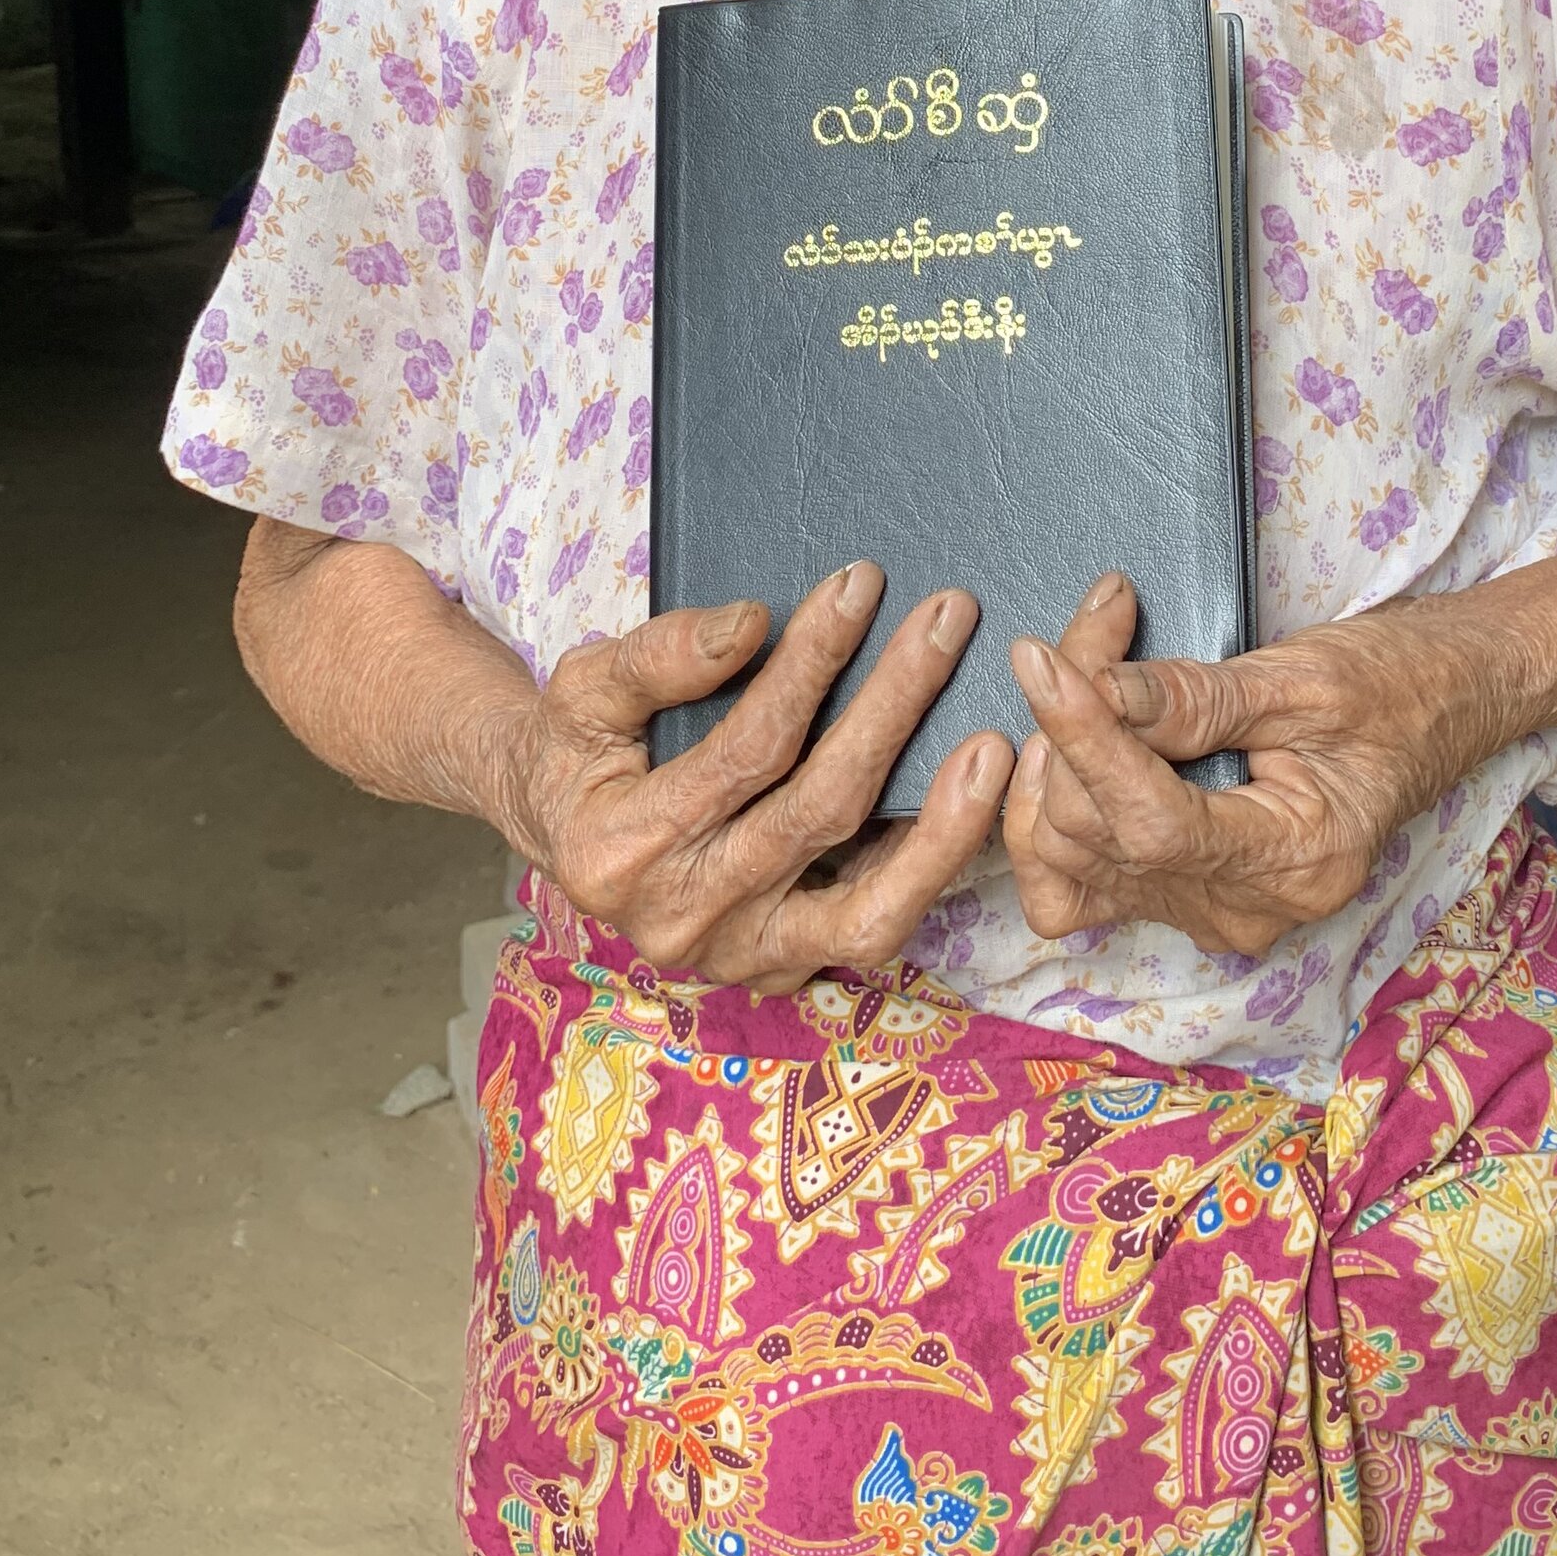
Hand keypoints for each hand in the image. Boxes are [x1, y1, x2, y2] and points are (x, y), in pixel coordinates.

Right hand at [499, 561, 1010, 989]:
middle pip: (817, 812)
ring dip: (941, 827)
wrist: (559, 830)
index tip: (861, 586)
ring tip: (997, 745)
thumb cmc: (577, 748)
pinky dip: (929, 876)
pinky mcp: (781, 970)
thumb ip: (657, 657)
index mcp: (620, 850)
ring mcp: (738, 958)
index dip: (810, 665)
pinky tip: (975, 810)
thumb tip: (752, 624)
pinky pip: (871, 933)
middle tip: (949, 620)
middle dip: (892, 708)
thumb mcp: (586, 688)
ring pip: (864, 910)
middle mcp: (681, 920)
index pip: (746, 750)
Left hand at [1002, 589, 1502, 956]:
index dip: (1083, 738)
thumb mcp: (1304, 677)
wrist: (1444, 707)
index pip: (1151, 821)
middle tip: (1095, 627)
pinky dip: (1055, 817)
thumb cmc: (1395, 685)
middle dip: (1071, 724)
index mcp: (1297, 862)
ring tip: (1088, 671)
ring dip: (1055, 762)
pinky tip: (1074, 749)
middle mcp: (1246, 910)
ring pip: (1070, 864)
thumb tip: (1093, 686)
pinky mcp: (1184, 896)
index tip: (1038, 658)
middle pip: (1099, 838)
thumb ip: (1195, 695)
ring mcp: (1211, 912)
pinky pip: (1081, 884)